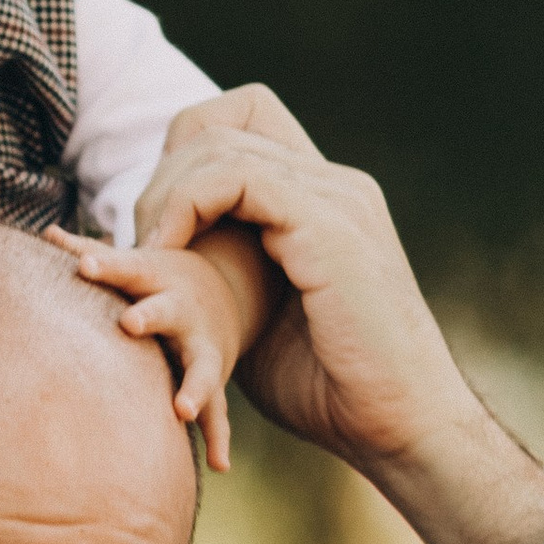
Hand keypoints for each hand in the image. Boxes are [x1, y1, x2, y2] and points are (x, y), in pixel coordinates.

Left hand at [50, 231, 258, 471]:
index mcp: (156, 281)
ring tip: (182, 410)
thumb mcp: (134, 262)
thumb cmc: (158, 280)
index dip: (105, 267)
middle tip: (130, 323)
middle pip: (166, 312)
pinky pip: (219, 411)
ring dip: (194, 388)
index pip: (127, 270)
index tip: (82, 265)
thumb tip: (47, 232)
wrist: (224, 291)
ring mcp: (202, 347)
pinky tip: (218, 465)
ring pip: (202, 368)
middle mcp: (182, 312)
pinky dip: (219, 437)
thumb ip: (91, 252)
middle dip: (151, 317)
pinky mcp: (214, 378)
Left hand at [117, 91, 543, 543]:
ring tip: (151, 253)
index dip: (186, 153)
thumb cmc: (332, 390)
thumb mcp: (264, 316)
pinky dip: (187, 205)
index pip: (246, 118)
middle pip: (223, 126)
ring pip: (221, 147)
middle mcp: (337, 185)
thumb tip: (170, 262)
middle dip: (166, 178)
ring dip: (168, 195)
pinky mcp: (327, 224)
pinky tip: (168, 253)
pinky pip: (235, 177)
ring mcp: (337, 198)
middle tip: (143, 244)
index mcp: (327, 199)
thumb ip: (232, 272)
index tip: (161, 223)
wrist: (399, 425)